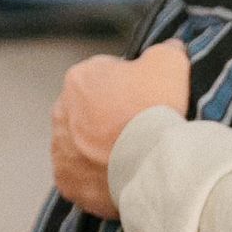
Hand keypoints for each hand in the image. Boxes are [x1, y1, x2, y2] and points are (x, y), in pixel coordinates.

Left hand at [51, 43, 191, 217]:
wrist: (154, 164)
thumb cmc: (158, 111)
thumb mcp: (170, 62)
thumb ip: (166, 49)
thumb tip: (171, 48)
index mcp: (79, 79)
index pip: (103, 76)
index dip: (130, 87)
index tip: (146, 101)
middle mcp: (61, 113)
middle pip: (89, 112)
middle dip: (109, 118)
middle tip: (140, 130)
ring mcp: (61, 151)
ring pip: (81, 146)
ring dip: (100, 148)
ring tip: (132, 156)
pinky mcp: (67, 182)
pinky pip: (81, 177)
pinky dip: (97, 177)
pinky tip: (121, 175)